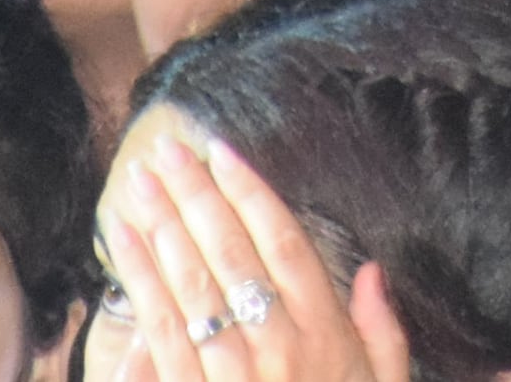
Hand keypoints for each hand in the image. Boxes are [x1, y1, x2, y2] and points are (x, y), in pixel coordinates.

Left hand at [103, 123, 416, 381]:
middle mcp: (279, 346)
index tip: (224, 152)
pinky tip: (125, 247)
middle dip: (196, 197)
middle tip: (167, 152)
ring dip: (162, 228)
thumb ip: (385, 333)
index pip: (285, 245)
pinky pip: (161, 332)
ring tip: (140, 184)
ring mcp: (232, 374)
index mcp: (327, 336)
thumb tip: (373, 272)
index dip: (252, 195)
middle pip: (231, 254)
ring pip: (192, 285)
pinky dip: (139, 283)